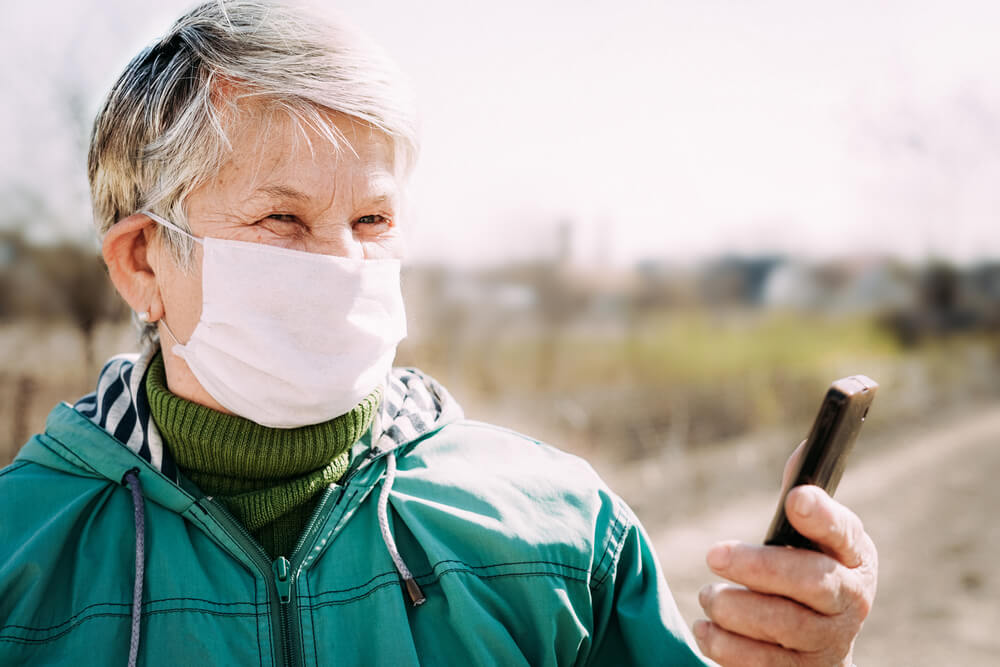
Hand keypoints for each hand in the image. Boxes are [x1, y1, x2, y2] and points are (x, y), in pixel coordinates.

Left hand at [692, 444, 877, 665]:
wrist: (822, 647)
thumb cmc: (809, 572)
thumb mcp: (812, 537)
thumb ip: (803, 497)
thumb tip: (808, 446)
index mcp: (855, 556)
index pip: (844, 532)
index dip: (822, 516)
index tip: (795, 500)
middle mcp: (851, 601)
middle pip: (811, 583)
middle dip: (759, 567)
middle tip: (714, 555)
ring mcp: (829, 642)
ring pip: (783, 626)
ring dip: (735, 608)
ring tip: (709, 595)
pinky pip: (760, 664)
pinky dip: (725, 645)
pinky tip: (706, 628)